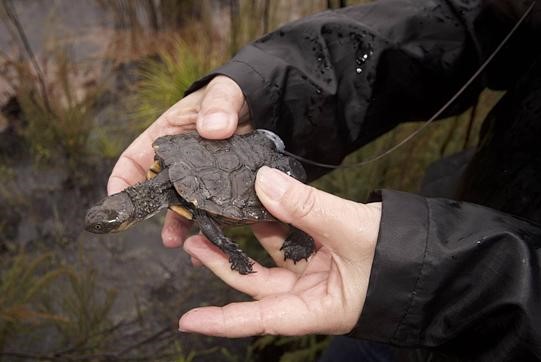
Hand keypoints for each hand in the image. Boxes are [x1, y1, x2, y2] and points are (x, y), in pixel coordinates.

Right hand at [107, 76, 250, 247]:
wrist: (265, 102)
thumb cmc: (236, 92)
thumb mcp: (226, 90)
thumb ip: (220, 103)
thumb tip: (213, 128)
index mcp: (169, 136)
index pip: (135, 159)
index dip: (122, 179)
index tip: (116, 200)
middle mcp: (182, 162)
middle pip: (159, 190)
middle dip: (154, 214)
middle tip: (159, 234)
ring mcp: (204, 177)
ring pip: (187, 205)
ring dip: (182, 225)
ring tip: (182, 244)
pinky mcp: (226, 187)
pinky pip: (217, 209)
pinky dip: (215, 224)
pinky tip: (216, 238)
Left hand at [179, 166, 381, 335]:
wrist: (435, 253)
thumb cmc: (401, 257)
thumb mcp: (351, 230)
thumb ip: (306, 207)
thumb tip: (262, 181)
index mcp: (318, 308)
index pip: (262, 318)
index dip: (223, 320)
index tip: (188, 320)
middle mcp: (312, 294)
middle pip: (257, 284)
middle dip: (223, 264)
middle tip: (192, 240)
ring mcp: (316, 273)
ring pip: (270, 258)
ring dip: (245, 237)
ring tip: (214, 215)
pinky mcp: (322, 252)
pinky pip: (289, 238)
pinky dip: (273, 222)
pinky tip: (256, 203)